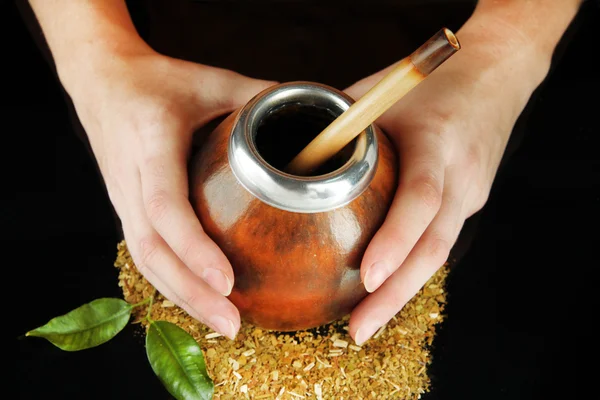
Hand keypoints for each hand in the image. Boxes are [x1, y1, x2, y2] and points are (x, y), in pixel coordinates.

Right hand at [67, 48, 275, 338]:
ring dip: (183, 298)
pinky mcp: (126, 210)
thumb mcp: (212, 81)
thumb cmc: (159, 82)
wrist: (102, 83)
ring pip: (146, 262)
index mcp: (150, 143)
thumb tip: (315, 120)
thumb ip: (259, 99)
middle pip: (152, 250)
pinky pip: (146, 255)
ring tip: (225, 326)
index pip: (164, 206)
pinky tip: (202, 302)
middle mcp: (130, 179)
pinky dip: (174, 284)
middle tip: (234, 325)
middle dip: (192, 293)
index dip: (193, 247)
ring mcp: (123, 199)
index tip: (227, 281)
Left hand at [343, 25, 550, 344]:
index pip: (422, 197)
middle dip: (396, 294)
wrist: (493, 76)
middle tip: (358, 329)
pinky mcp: (469, 202)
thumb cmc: (430, 82)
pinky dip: (411, 267)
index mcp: (437, 140)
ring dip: (403, 293)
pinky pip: (439, 240)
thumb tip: (292, 163)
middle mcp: (460, 173)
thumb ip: (342, 128)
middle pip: (434, 246)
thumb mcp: (381, 93)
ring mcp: (471, 192)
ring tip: (365, 324)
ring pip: (439, 253)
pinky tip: (386, 289)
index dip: (396, 238)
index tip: (369, 277)